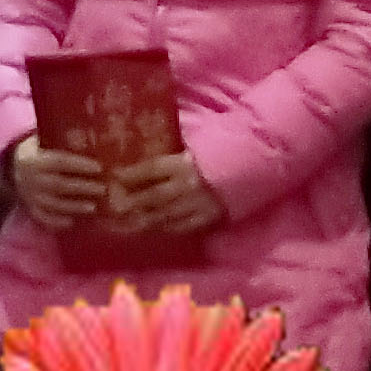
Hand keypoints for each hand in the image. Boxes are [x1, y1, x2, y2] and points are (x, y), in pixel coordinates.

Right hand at [6, 138, 115, 228]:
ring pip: (53, 203)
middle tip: (103, 188)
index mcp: (35, 158)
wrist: (14, 166)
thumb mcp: (44, 140)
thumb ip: (62, 140)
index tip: (99, 167)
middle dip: (82, 187)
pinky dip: (56, 221)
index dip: (79, 165)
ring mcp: (29, 195)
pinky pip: (43, 217)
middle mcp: (30, 178)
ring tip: (94, 207)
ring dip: (74, 206)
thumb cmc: (39, 151)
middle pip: (58, 184)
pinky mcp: (31, 208)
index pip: (59, 161)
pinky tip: (72, 222)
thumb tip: (93, 136)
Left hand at [107, 148, 226, 237]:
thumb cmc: (228, 146)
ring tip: (126, 223)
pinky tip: (156, 228)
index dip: (131, 174)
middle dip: (131, 203)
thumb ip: (179, 151)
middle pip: (153, 197)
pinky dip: (167, 228)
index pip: (151, 169)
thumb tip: (155, 156)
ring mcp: (198, 204)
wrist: (258, 161)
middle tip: (112, 208)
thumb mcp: (200, 141)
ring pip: (165, 216)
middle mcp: (188, 185)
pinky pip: (184, 226)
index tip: (114, 177)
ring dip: (144, 220)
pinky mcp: (210, 216)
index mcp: (185, 162)